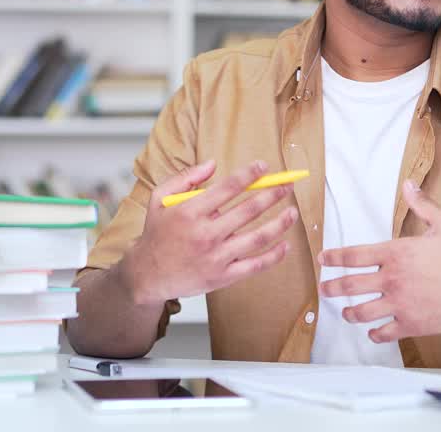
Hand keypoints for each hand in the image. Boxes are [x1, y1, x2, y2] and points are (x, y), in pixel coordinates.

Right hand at [121, 160, 298, 305]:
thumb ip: (185, 177)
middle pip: (248, 210)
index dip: (250, 175)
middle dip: (273, 194)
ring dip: (280, 223)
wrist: (147, 274)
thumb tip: (213, 164)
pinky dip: (273, 256)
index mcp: (190, 212)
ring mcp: (215, 257)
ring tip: (293, 212)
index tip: (265, 167)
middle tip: (287, 185)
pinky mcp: (222, 277)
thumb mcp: (159, 198)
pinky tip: (285, 245)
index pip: (228, 188)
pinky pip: (254, 265)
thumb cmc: (156, 234)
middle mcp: (205, 234)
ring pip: (257, 237)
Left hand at [317, 180, 440, 343]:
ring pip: (361, 313)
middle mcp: (392, 279)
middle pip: (349, 286)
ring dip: (349, 313)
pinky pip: (383, 332)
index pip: (354, 255)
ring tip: (345, 313)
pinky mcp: (410, 324)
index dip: (334, 257)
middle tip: (324, 289)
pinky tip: (372, 331)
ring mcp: (399, 304)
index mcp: (396, 253)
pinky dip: (374, 333)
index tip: (324, 259)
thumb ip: (422, 204)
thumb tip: (408, 185)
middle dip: (332, 288)